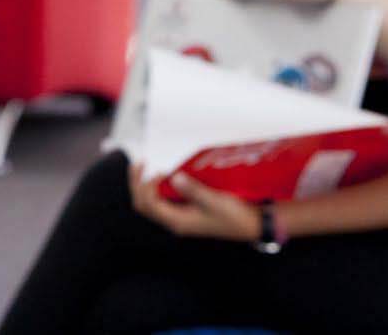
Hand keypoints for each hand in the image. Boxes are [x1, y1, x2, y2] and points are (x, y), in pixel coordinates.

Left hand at [128, 160, 259, 241]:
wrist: (251, 226)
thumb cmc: (234, 216)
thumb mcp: (215, 201)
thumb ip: (193, 190)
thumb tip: (173, 177)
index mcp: (178, 221)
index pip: (149, 204)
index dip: (148, 185)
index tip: (162, 170)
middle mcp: (175, 221)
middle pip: (144, 205)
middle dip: (136, 184)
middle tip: (139, 162)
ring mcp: (179, 217)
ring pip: (151, 203)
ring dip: (144, 185)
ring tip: (144, 165)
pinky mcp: (186, 212)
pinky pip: (162, 200)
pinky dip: (156, 187)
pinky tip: (164, 174)